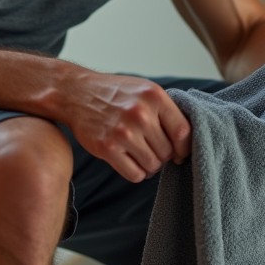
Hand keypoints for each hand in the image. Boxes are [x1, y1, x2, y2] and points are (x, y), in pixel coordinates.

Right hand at [65, 72, 191, 182]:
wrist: (76, 93)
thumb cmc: (115, 93)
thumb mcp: (145, 90)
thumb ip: (166, 111)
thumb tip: (188, 141)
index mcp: (154, 97)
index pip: (183, 132)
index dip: (185, 147)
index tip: (181, 153)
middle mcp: (140, 114)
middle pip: (168, 152)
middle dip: (164, 155)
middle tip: (153, 150)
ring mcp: (123, 132)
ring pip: (153, 165)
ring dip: (150, 166)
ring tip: (142, 155)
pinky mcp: (107, 148)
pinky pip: (135, 174)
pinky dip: (136, 173)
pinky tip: (131, 161)